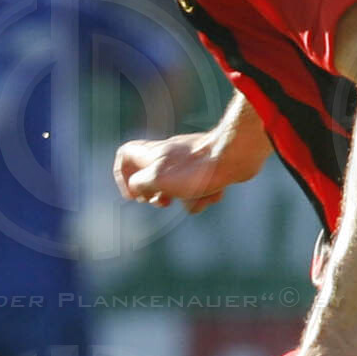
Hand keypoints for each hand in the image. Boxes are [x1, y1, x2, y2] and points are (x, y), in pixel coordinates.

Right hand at [114, 129, 261, 213]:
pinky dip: (204, 195)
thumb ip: (139, 184)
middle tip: (163, 201)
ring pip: (177, 186)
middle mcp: (168, 155)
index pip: (124, 156)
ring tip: (193, 198)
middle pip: (150, 175)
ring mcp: (189, 161)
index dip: (122, 176)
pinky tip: (213, 194)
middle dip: (156, 195)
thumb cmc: (195, 168)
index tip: (133, 194)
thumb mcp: (156, 179)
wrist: (235, 156)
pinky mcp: (208, 167)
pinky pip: (199, 187)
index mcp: (152, 154)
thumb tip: (139, 189)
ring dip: (184, 199)